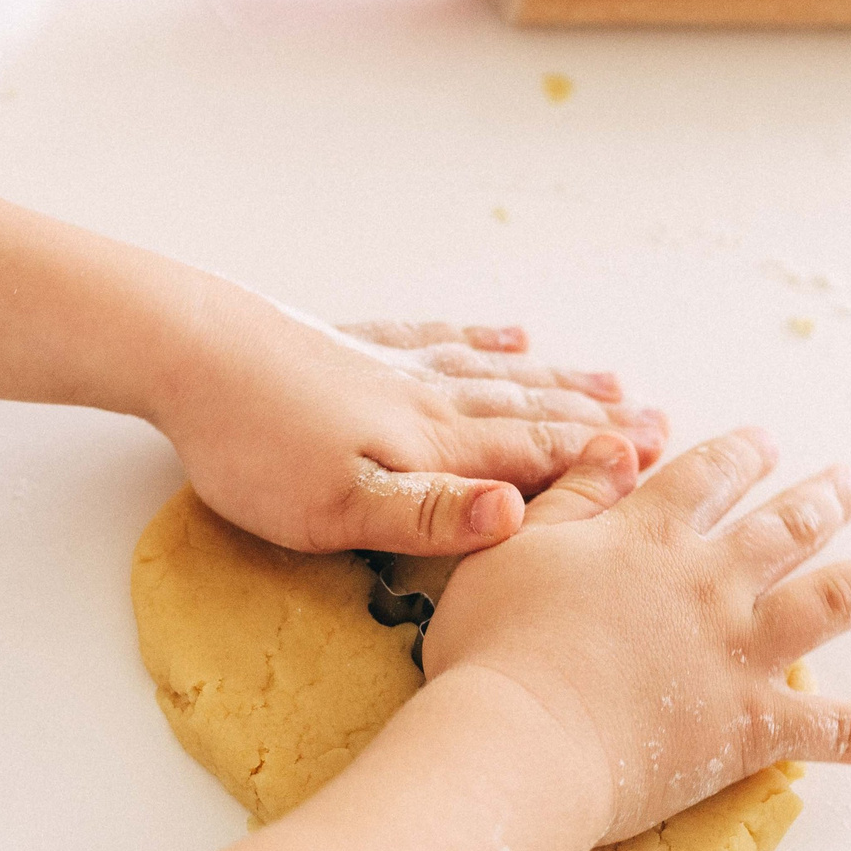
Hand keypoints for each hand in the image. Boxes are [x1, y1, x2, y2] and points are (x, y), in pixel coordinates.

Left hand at [150, 299, 665, 555]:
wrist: (186, 351)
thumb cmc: (252, 445)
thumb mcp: (335, 509)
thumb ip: (430, 517)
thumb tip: (516, 515)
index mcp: (432, 447)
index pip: (535, 457)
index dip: (598, 464)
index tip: (661, 466)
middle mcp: (428, 399)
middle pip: (531, 412)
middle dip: (598, 422)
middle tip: (663, 424)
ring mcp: (394, 365)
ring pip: (497, 375)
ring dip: (558, 381)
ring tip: (610, 380)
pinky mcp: (355, 344)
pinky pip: (439, 339)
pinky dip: (483, 339)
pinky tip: (508, 333)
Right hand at [422, 429, 850, 843]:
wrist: (518, 738)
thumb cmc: (496, 650)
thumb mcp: (514, 549)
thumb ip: (573, 497)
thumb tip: (621, 443)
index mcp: (648, 537)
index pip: (706, 477)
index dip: (739, 456)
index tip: (763, 442)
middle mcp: (708, 583)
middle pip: (781, 526)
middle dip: (822, 498)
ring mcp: (740, 652)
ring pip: (832, 600)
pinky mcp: (755, 725)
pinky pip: (845, 732)